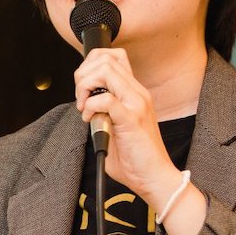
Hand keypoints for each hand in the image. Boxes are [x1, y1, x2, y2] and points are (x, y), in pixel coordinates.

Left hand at [75, 47, 206, 234]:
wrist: (154, 177)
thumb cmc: (134, 157)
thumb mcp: (115, 124)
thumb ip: (103, 110)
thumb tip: (84, 102)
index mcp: (134, 92)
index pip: (113, 57)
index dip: (90, 65)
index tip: (83, 89)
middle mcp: (137, 93)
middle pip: (105, 59)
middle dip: (83, 75)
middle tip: (81, 99)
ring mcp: (136, 103)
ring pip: (105, 71)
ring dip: (85, 87)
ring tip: (84, 108)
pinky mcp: (131, 119)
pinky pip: (105, 100)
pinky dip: (90, 106)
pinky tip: (89, 119)